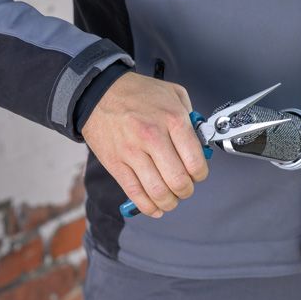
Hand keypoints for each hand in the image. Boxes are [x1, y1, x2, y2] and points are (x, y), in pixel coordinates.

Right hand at [81, 72, 208, 217]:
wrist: (99, 92)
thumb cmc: (138, 94)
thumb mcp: (173, 93)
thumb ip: (191, 118)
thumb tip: (202, 144)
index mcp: (173, 120)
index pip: (195, 161)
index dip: (200, 175)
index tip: (198, 175)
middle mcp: (153, 137)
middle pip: (178, 181)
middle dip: (186, 191)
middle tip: (185, 189)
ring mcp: (132, 152)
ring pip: (158, 192)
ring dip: (169, 202)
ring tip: (171, 199)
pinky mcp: (116, 163)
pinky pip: (135, 193)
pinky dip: (148, 207)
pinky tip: (155, 207)